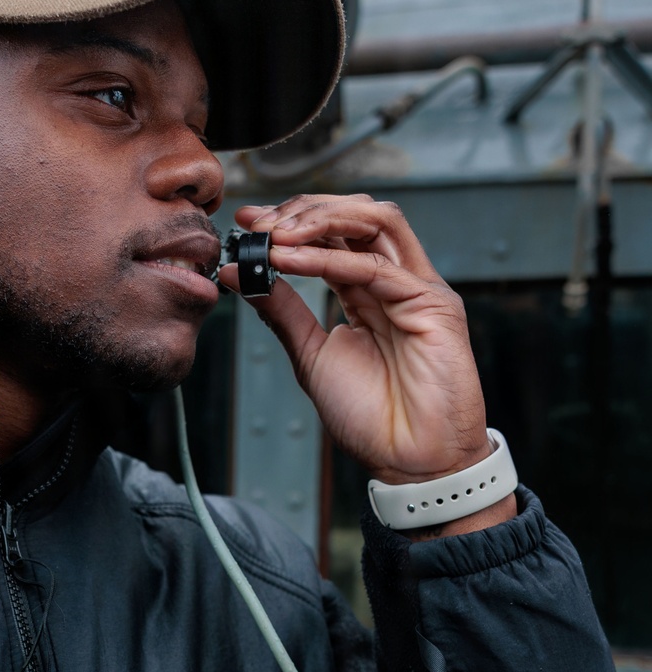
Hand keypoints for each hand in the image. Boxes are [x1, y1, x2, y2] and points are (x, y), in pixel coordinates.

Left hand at [220, 194, 495, 491]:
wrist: (410, 460)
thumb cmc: (370, 416)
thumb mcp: (311, 355)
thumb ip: (282, 311)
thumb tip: (238, 273)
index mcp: (367, 290)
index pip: (332, 234)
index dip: (290, 221)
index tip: (246, 220)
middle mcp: (395, 281)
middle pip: (356, 216)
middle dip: (302, 211)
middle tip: (258, 222)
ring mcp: (417, 288)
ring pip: (377, 221)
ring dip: (321, 219)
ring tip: (276, 234)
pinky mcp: (433, 303)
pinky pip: (378, 267)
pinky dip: (330, 257)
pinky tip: (292, 260)